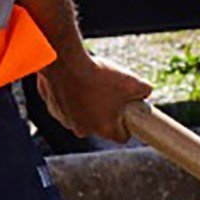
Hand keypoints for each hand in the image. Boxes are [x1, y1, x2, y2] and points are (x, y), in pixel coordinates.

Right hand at [36, 51, 152, 141]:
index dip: (128, 124)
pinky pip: (66, 103)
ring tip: (92, 82)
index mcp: (104, 129)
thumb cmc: (99, 75)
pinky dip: (71, 94)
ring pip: (82, 114)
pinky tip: (76, 79)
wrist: (65, 63)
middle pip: (101, 125)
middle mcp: (83, 130)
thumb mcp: (133, 81)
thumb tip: (146, 92)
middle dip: (107, 111)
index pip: (122, 136)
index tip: (128, 112)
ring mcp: (66, 119)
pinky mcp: (52, 106)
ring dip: (88, 102)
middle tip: (110, 91)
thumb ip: (145, 90)